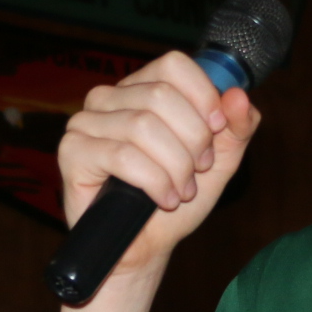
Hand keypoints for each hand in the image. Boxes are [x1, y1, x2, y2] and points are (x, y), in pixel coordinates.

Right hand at [55, 52, 260, 279]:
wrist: (147, 246)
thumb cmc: (176, 198)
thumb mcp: (220, 162)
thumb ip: (237, 127)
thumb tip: (239, 95)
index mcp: (141, 89)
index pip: (173, 65)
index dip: (202, 95)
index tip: (217, 127)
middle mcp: (109, 98)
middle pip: (161, 96)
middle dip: (192, 139)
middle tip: (198, 170)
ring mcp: (85, 122)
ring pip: (143, 126)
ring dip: (175, 166)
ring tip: (181, 191)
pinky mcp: (72, 151)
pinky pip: (122, 155)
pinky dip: (153, 181)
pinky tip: (162, 199)